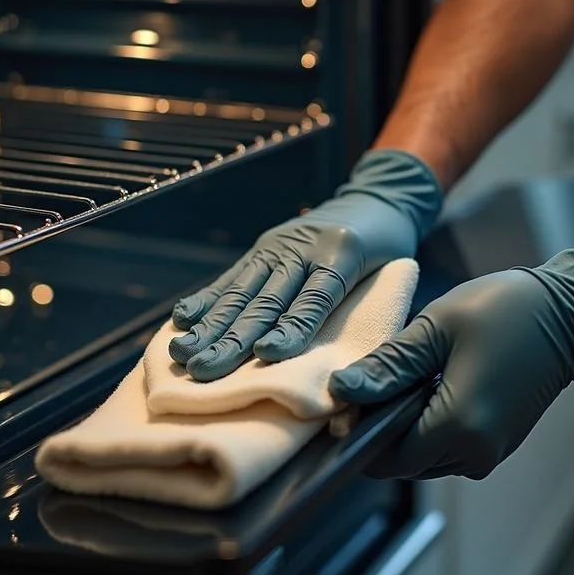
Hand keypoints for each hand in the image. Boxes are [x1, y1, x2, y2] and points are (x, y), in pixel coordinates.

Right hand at [169, 149, 440, 380]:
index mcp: (342, 254)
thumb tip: (352, 375)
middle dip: (234, 338)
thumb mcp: (391, 277)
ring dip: (210, 327)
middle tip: (206, 371)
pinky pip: (231, 278)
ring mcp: (277, 247)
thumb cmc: (388, 251)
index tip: (267, 354)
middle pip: (268, 299)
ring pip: (242, 291)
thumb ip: (370, 315)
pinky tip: (182, 320)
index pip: (315, 297)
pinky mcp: (261, 249)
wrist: (373, 200)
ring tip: (184, 354)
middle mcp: (303, 248)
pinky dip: (205, 301)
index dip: (292, 327)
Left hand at [330, 245, 573, 479]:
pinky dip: (429, 424)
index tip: (348, 396)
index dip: (358, 432)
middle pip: (403, 462)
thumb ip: (388, 366)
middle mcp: (475, 454)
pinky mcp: (496, 443)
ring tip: (407, 375)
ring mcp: (489, 452)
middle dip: (381, 428)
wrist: (569, 313)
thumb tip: (341, 391)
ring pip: (424, 457)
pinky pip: (447, 447)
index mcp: (458, 429)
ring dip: (405, 426)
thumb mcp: (435, 329)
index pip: (385, 459)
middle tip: (377, 377)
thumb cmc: (503, 311)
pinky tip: (429, 384)